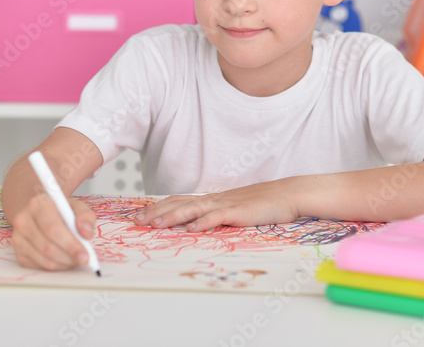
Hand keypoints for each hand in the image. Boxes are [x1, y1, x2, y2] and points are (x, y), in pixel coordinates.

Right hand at [8, 191, 96, 270]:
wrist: (42, 214)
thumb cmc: (60, 211)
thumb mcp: (76, 207)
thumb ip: (85, 217)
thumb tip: (86, 234)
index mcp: (37, 204)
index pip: (52, 228)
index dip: (70, 244)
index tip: (85, 254)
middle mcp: (23, 219)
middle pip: (47, 246)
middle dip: (69, 257)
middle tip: (83, 259)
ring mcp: (18, 237)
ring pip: (44, 259)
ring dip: (64, 263)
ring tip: (75, 258)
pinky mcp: (18, 252)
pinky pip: (39, 266)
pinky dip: (56, 267)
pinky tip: (63, 259)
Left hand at [132, 179, 299, 231]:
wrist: (287, 195)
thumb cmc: (262, 205)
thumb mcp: (234, 210)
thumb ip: (216, 215)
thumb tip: (197, 225)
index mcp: (212, 199)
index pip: (180, 201)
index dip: (159, 207)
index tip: (141, 214)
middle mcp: (214, 199)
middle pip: (179, 203)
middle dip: (156, 212)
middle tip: (136, 220)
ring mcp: (226, 204)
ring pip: (193, 209)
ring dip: (172, 217)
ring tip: (155, 224)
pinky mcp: (238, 212)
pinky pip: (217, 217)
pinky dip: (202, 222)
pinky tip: (190, 229)